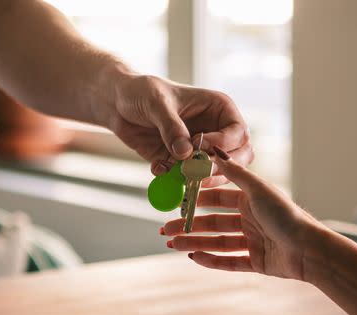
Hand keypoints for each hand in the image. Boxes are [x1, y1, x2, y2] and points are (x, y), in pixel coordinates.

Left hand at [109, 74, 252, 176]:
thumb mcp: (157, 103)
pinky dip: (176, 181)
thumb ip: (172, 128)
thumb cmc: (141, 91)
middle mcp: (216, 131)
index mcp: (219, 109)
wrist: (117, 103)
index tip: (201, 145)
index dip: (224, 144)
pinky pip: (189, 179)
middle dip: (220, 167)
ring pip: (219, 173)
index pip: (238, 132)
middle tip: (197, 171)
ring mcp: (201, 150)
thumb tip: (186, 154)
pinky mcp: (184, 164)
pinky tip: (159, 168)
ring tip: (177, 173)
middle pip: (238, 157)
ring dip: (200, 178)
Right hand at [161, 147, 324, 279]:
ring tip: (172, 244)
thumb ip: (235, 173)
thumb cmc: (286, 215)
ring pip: (217, 243)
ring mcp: (253, 242)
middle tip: (165, 229)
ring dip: (195, 243)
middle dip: (189, 226)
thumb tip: (213, 150)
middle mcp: (251, 220)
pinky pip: (229, 262)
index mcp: (251, 201)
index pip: (217, 200)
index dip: (196, 201)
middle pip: (213, 223)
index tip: (176, 202)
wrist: (309, 249)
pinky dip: (211, 260)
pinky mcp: (257, 262)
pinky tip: (193, 257)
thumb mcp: (258, 190)